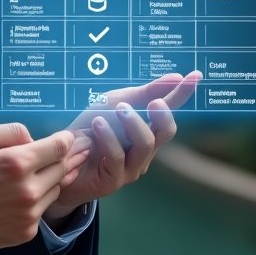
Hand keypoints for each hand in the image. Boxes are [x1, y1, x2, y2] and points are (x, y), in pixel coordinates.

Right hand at [0, 123, 90, 252]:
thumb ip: (10, 130)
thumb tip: (32, 140)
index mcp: (18, 164)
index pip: (59, 148)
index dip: (65, 140)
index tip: (65, 138)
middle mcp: (29, 191)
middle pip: (61, 169)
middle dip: (55, 159)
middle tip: (40, 156)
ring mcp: (29, 215)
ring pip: (54, 191)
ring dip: (46, 181)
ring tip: (22, 179)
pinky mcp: (25, 233)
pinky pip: (41, 211)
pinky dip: (35, 201)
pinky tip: (14, 198)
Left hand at [43, 71, 201, 223]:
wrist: (60, 160)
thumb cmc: (88, 130)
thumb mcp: (112, 104)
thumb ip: (142, 93)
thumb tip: (175, 77)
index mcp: (144, 130)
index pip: (167, 110)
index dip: (181, 93)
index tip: (195, 75)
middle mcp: (143, 150)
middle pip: (166, 132)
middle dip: (162, 114)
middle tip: (152, 101)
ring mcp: (131, 167)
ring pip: (146, 144)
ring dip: (134, 123)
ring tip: (118, 109)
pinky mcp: (114, 179)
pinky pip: (117, 156)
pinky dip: (109, 136)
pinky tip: (97, 124)